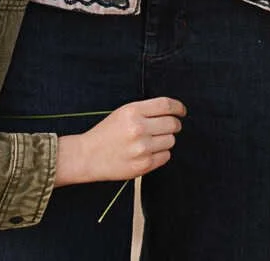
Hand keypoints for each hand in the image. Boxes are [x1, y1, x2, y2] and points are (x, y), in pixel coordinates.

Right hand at [54, 97, 186, 183]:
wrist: (87, 156)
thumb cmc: (106, 133)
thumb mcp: (123, 113)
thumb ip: (146, 110)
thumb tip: (173, 112)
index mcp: (133, 111)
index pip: (166, 105)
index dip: (178, 107)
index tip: (182, 111)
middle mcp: (138, 128)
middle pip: (172, 123)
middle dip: (173, 125)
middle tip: (167, 127)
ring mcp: (142, 148)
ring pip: (171, 140)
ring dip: (166, 140)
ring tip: (151, 141)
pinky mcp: (143, 165)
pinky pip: (166, 156)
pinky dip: (161, 153)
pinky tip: (148, 152)